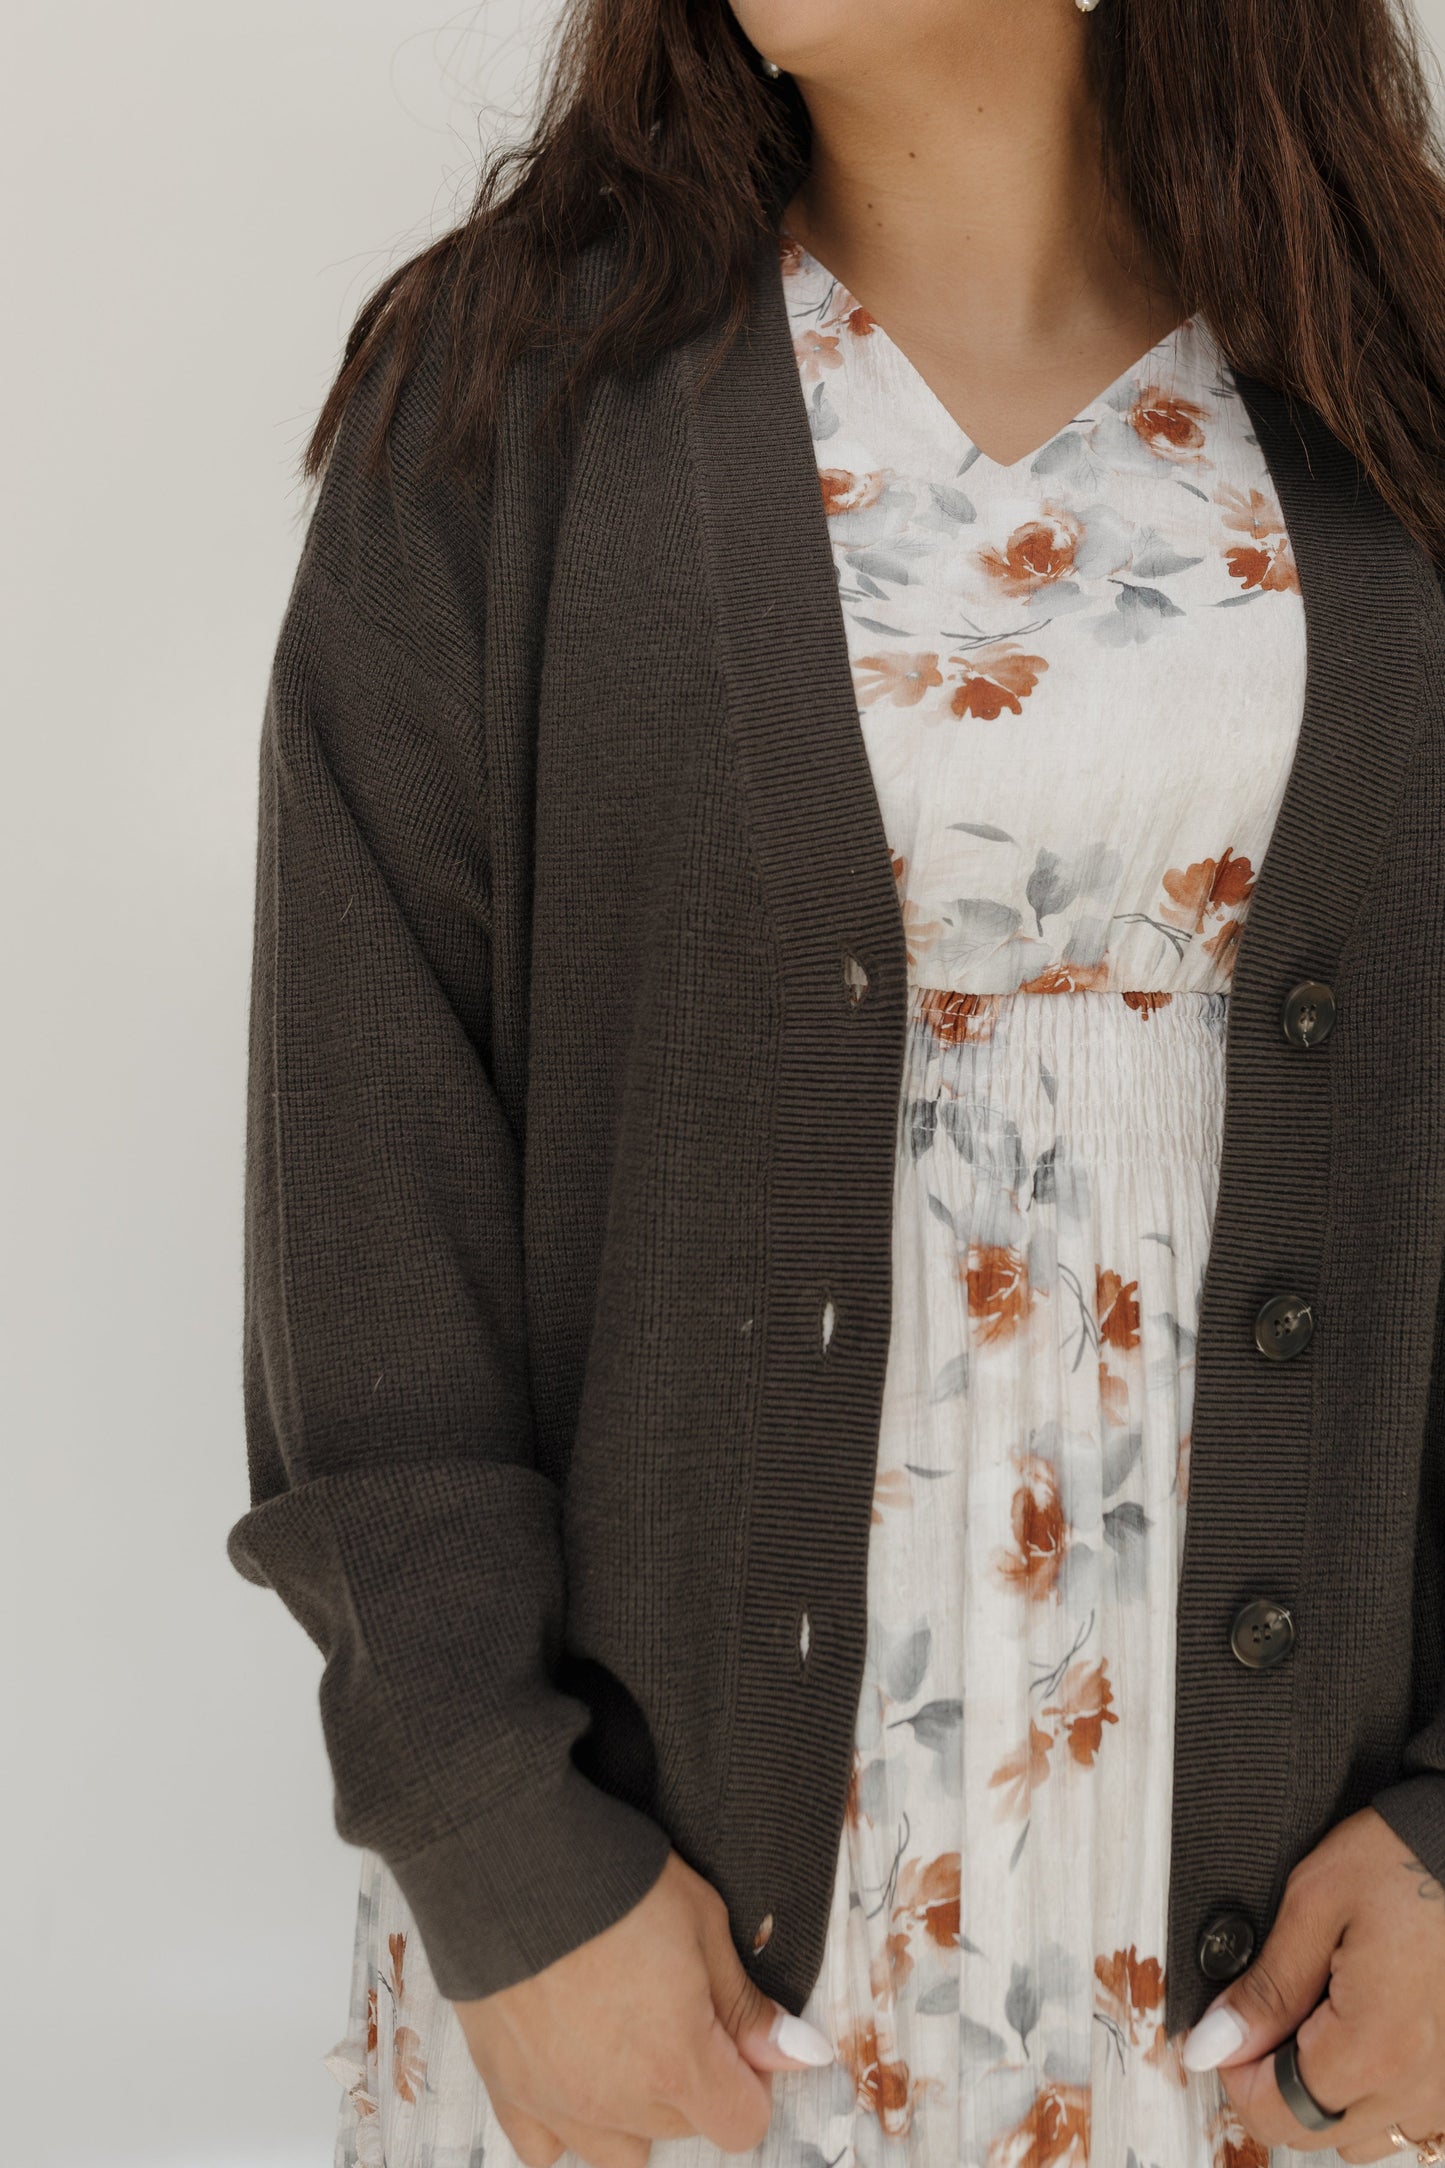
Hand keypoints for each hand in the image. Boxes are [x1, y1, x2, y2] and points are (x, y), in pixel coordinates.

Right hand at [450, 1847, 835, 2167]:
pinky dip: (566, 2125)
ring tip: (624, 2042)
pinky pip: (545, 2149)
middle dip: (692, 2080)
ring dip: (634, 2112)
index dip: (750, 2080)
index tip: (735, 2036)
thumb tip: (799, 2055)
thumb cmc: (612, 1882)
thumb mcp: (701, 1922)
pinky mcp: (508, 2090)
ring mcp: (558, 2104)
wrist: (510, 1863)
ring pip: (618, 2152)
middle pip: (682, 2129)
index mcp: (676, 2064)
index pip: (740, 2124)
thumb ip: (746, 2005)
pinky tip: (572, 2074)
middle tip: (675, 2008)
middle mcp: (618, 2104)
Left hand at [1180, 1806, 1444, 2159]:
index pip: (1273, 2113)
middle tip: (1280, 2004)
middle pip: (1315, 2131)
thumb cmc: (1406, 1855)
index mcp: (1375, 2047)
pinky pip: (1410, 2118)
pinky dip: (1380, 2089)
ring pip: (1362, 2134)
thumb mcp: (1315, 1902)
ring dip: (1331, 2090)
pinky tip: (1374, 2025)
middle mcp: (1422, 2087)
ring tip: (1331, 2009)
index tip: (1234, 2018)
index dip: (1235, 2066)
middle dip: (1276, 2080)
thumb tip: (1210, 2046)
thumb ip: (1265, 1987)